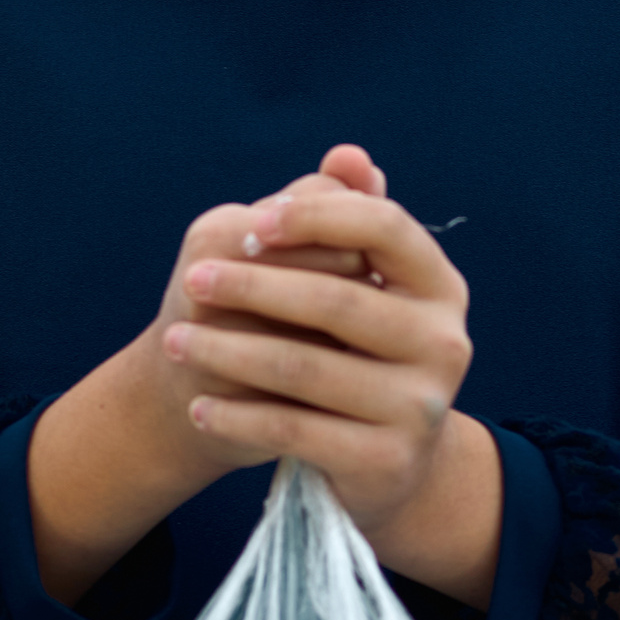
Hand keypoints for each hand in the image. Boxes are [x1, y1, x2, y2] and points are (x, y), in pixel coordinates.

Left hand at [26, 144, 502, 609]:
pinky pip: (294, 432)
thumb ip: (343, 218)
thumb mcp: (354, 285)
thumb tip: (348, 155)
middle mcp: (444, 344)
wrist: (379, 464)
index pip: (386, 227)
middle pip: (337, 299)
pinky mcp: (386, 461)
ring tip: (174, 344)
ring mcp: (420, 407)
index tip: (254, 221)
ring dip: (226, 354)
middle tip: (191, 281)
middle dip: (252, 287)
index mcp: (439, 286)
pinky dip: (237, 419)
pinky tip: (197, 409)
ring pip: (305, 369)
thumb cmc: (351, 353)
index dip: (318, 216)